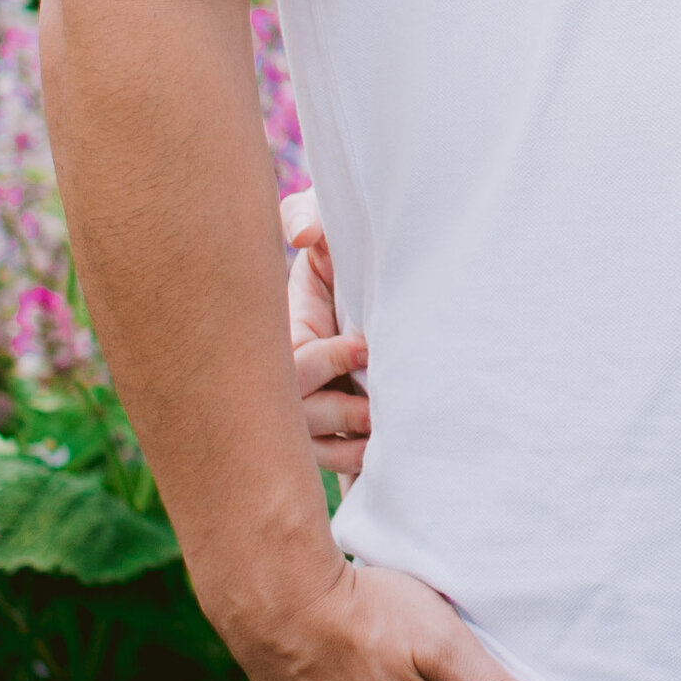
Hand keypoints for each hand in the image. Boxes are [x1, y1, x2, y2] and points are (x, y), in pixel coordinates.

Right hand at [283, 188, 369, 479]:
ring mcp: (308, 410)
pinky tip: (381, 457)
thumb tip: (302, 235)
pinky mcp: (331, 435)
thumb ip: (307, 215)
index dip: (326, 359)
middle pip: (295, 415)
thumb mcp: (329, 231)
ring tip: (380, 434)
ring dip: (346, 445)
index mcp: (287, 332)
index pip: (290, 362)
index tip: (365, 346)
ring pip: (311, 447)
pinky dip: (353, 464)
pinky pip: (329, 464)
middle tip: (374, 407)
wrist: (393, 289)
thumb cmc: (350, 255)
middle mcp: (290, 377)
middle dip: (334, 413)